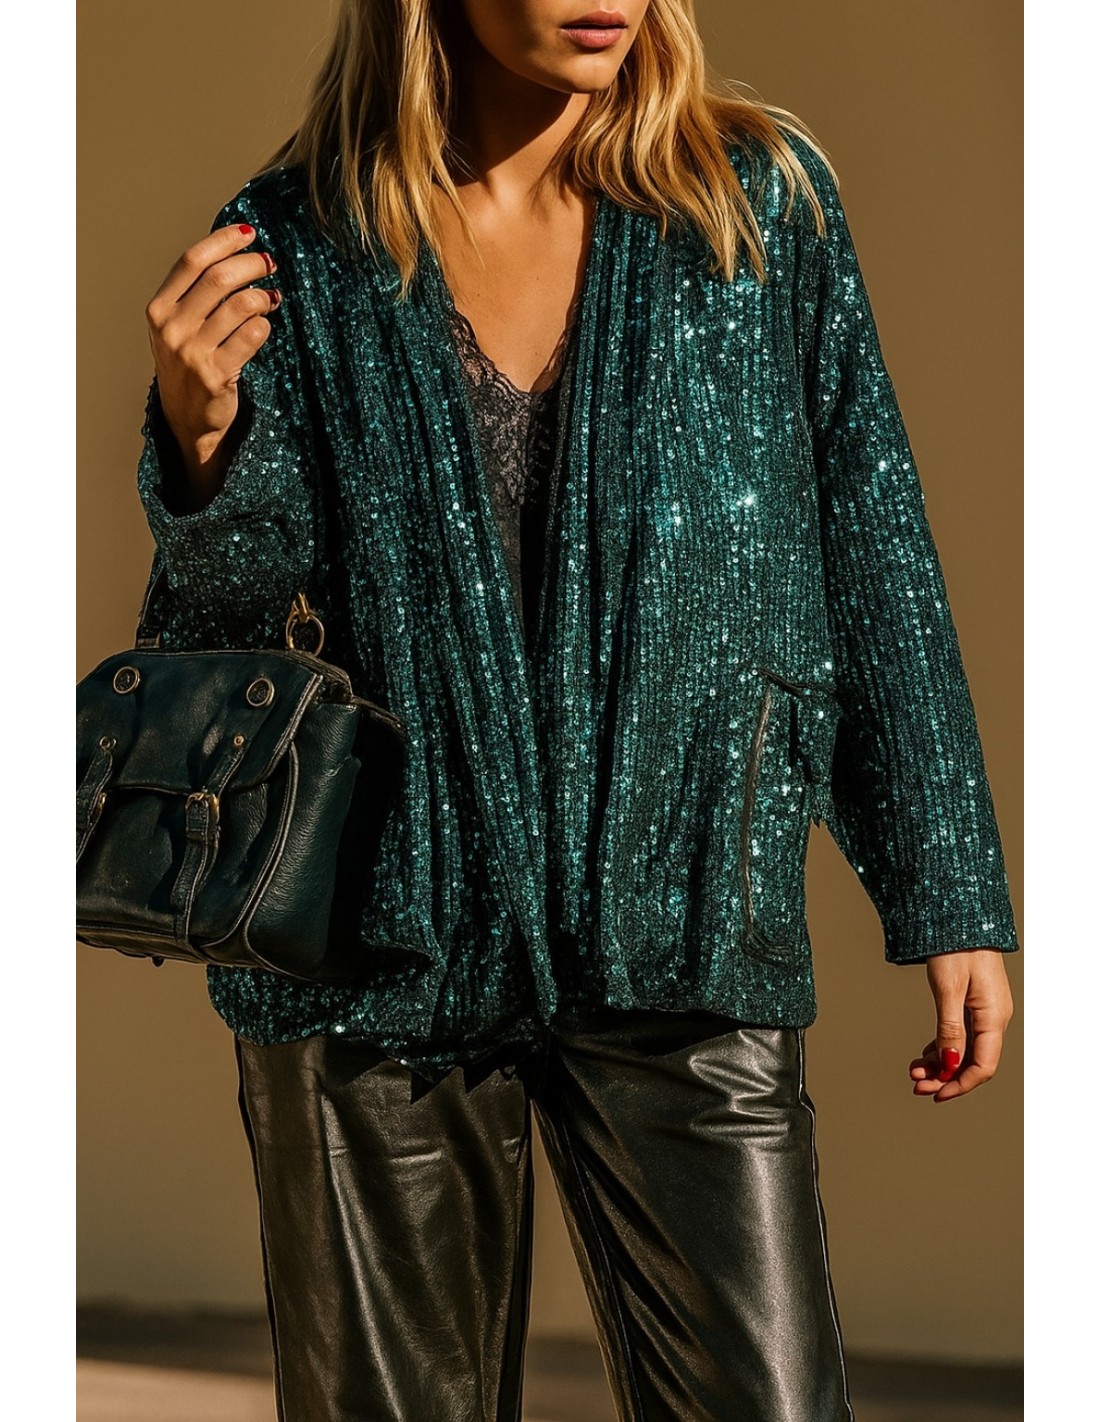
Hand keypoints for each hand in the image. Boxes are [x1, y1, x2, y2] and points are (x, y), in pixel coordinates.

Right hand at [144, 222, 281, 508]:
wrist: (187, 421)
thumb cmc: (188, 366)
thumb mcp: (177, 327)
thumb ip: (194, 294)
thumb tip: (233, 251)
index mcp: (158, 309)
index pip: (192, 261)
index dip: (224, 241)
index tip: (249, 233)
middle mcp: (171, 328)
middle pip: (218, 278)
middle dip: (251, 264)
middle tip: (270, 263)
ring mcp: (192, 353)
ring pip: (239, 305)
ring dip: (263, 296)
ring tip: (272, 298)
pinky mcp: (216, 375)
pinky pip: (252, 336)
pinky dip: (264, 326)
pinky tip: (265, 326)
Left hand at [909, 949, 1013, 1102]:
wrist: (960, 915)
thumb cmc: (954, 947)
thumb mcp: (948, 989)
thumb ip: (950, 1028)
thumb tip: (948, 1064)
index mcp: (993, 1017)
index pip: (982, 1066)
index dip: (958, 1085)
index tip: (934, 1095)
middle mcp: (994, 1017)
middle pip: (973, 1061)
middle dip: (945, 1077)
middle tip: (916, 1084)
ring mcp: (986, 1009)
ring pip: (966, 1048)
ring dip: (942, 1063)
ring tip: (915, 1070)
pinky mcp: (975, 1001)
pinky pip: (963, 1033)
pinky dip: (944, 1046)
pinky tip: (926, 1053)